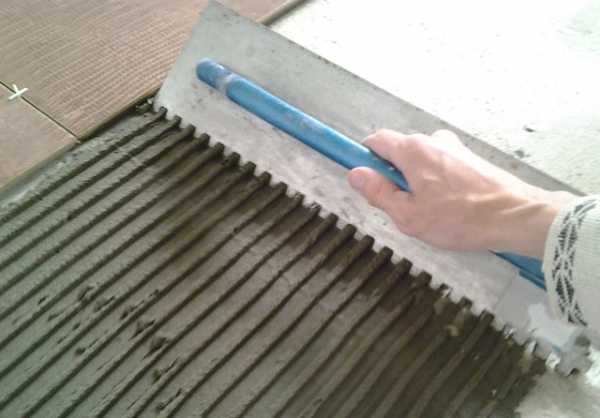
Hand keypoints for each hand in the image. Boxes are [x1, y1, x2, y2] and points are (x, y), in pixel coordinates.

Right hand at [347, 129, 573, 257]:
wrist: (517, 215)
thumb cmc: (461, 218)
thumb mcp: (409, 215)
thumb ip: (379, 193)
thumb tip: (356, 174)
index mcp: (413, 150)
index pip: (376, 140)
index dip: (364, 157)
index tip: (362, 176)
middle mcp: (433, 140)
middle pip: (399, 152)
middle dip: (393, 176)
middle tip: (402, 208)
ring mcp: (454, 147)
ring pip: (420, 161)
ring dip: (417, 182)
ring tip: (431, 212)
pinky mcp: (470, 158)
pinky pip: (441, 166)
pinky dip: (437, 183)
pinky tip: (450, 207)